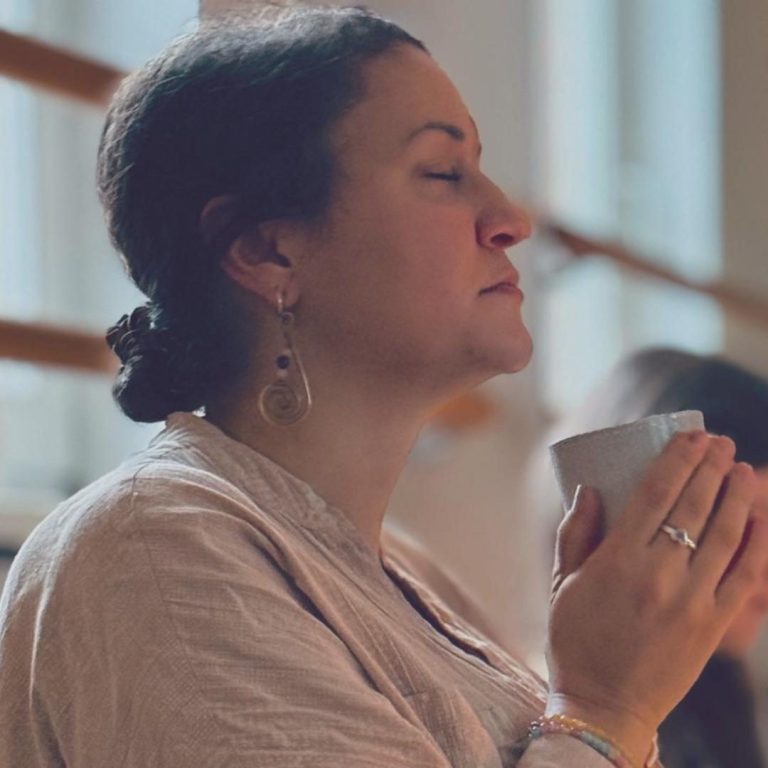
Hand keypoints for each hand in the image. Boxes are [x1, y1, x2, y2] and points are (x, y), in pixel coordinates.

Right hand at [545, 432, 767, 764]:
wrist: (604, 707)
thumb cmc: (574, 641)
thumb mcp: (560, 584)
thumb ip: (573, 534)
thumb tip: (590, 490)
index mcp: (617, 561)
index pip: (655, 495)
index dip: (677, 460)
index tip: (691, 436)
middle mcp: (659, 575)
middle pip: (695, 506)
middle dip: (712, 467)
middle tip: (721, 442)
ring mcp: (691, 601)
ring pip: (726, 535)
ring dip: (739, 496)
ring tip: (743, 469)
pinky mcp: (713, 626)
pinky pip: (745, 577)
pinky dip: (758, 544)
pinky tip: (761, 519)